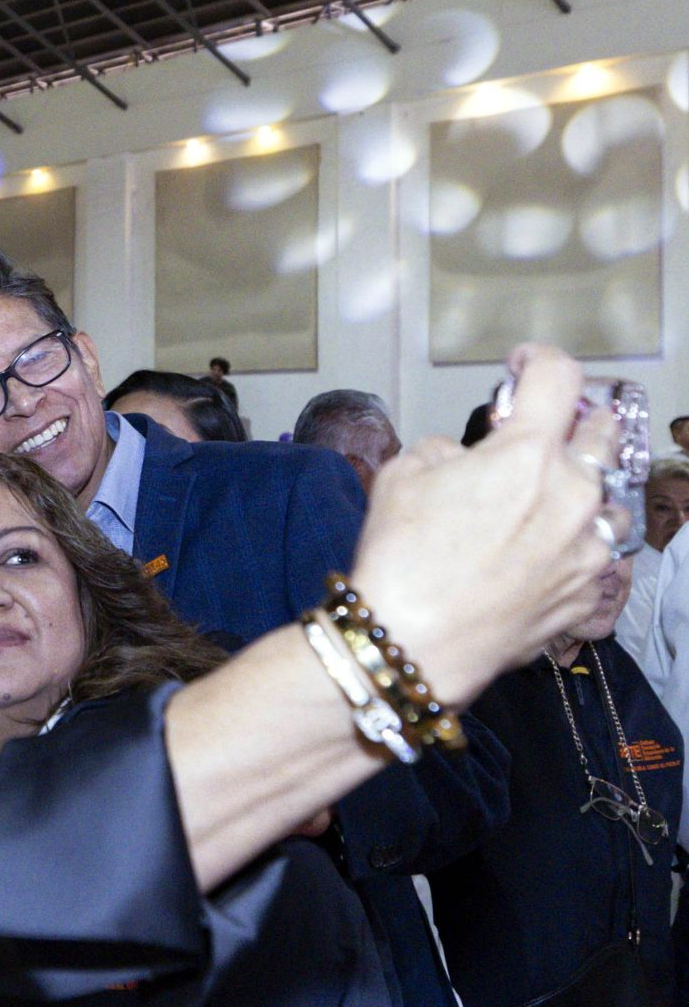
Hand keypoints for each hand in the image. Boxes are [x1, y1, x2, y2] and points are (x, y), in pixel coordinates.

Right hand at [347, 343, 611, 706]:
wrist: (411, 646)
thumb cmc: (400, 562)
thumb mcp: (400, 478)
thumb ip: (445, 450)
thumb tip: (465, 457)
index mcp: (527, 455)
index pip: (557, 378)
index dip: (537, 361)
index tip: (523, 367)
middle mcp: (573, 495)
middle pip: (600, 434)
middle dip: (572, 425)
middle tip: (543, 436)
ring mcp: (588, 548)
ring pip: (605, 501)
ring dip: (580, 494)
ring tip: (544, 509)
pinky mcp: (586, 593)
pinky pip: (593, 558)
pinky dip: (570, 550)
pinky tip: (535, 561)